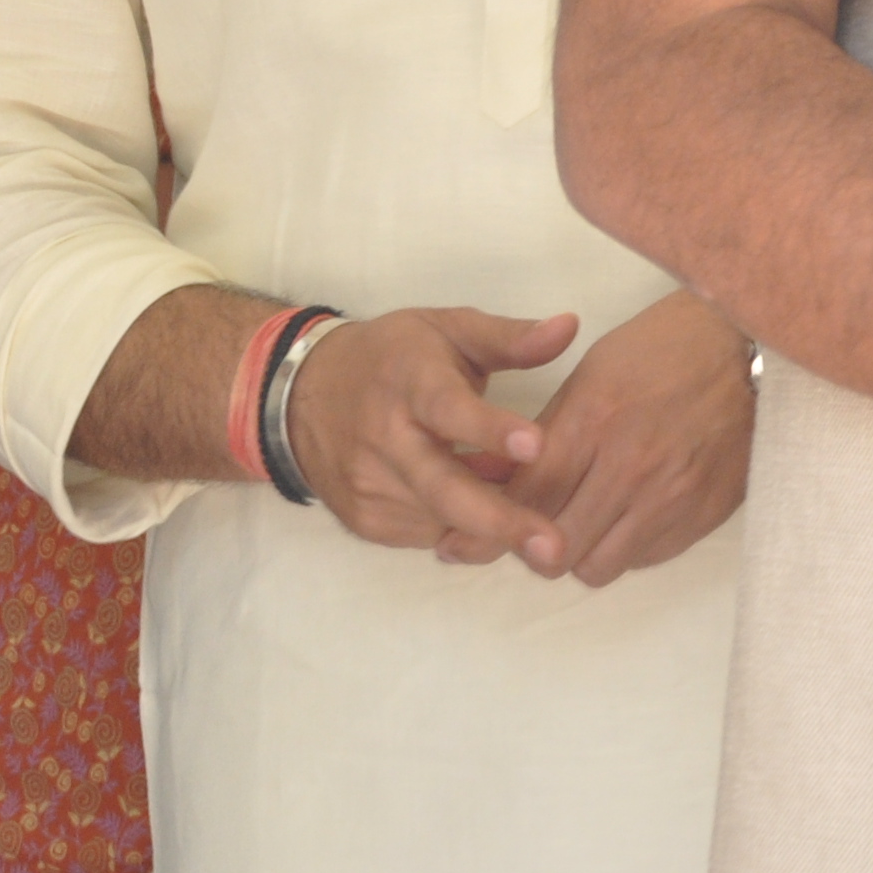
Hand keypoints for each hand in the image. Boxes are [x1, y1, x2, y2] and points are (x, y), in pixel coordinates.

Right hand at [282, 305, 581, 569]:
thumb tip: (570, 327)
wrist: (302, 395)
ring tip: (535, 521)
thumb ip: (510, 337)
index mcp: (410, 381)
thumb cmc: (394, 356)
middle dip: (499, 520)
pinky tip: (485, 510)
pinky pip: (428, 533)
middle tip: (552, 545)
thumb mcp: (448, 330)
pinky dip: (463, 529)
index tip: (537, 445)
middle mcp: (384, 438)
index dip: (491, 429)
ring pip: (441, 518)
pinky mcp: (364, 520)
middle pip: (443, 487)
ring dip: (491, 524)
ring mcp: (370, 485)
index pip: (450, 408)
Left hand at [497, 292, 758, 586]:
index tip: (476, 537)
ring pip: (595, 567)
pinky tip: (629, 516)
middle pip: (554, 547)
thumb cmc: (665, 349)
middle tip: (535, 531)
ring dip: (581, 553)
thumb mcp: (594, 371)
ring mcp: (669, 496)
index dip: (493, 526)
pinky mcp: (701, 516)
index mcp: (593, 420)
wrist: (752, 349)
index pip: (525, 499)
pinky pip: (642, 560)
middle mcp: (629, 466)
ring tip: (586, 526)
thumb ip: (552, 432)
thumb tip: (511, 484)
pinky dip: (626, 547)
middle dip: (534, 545)